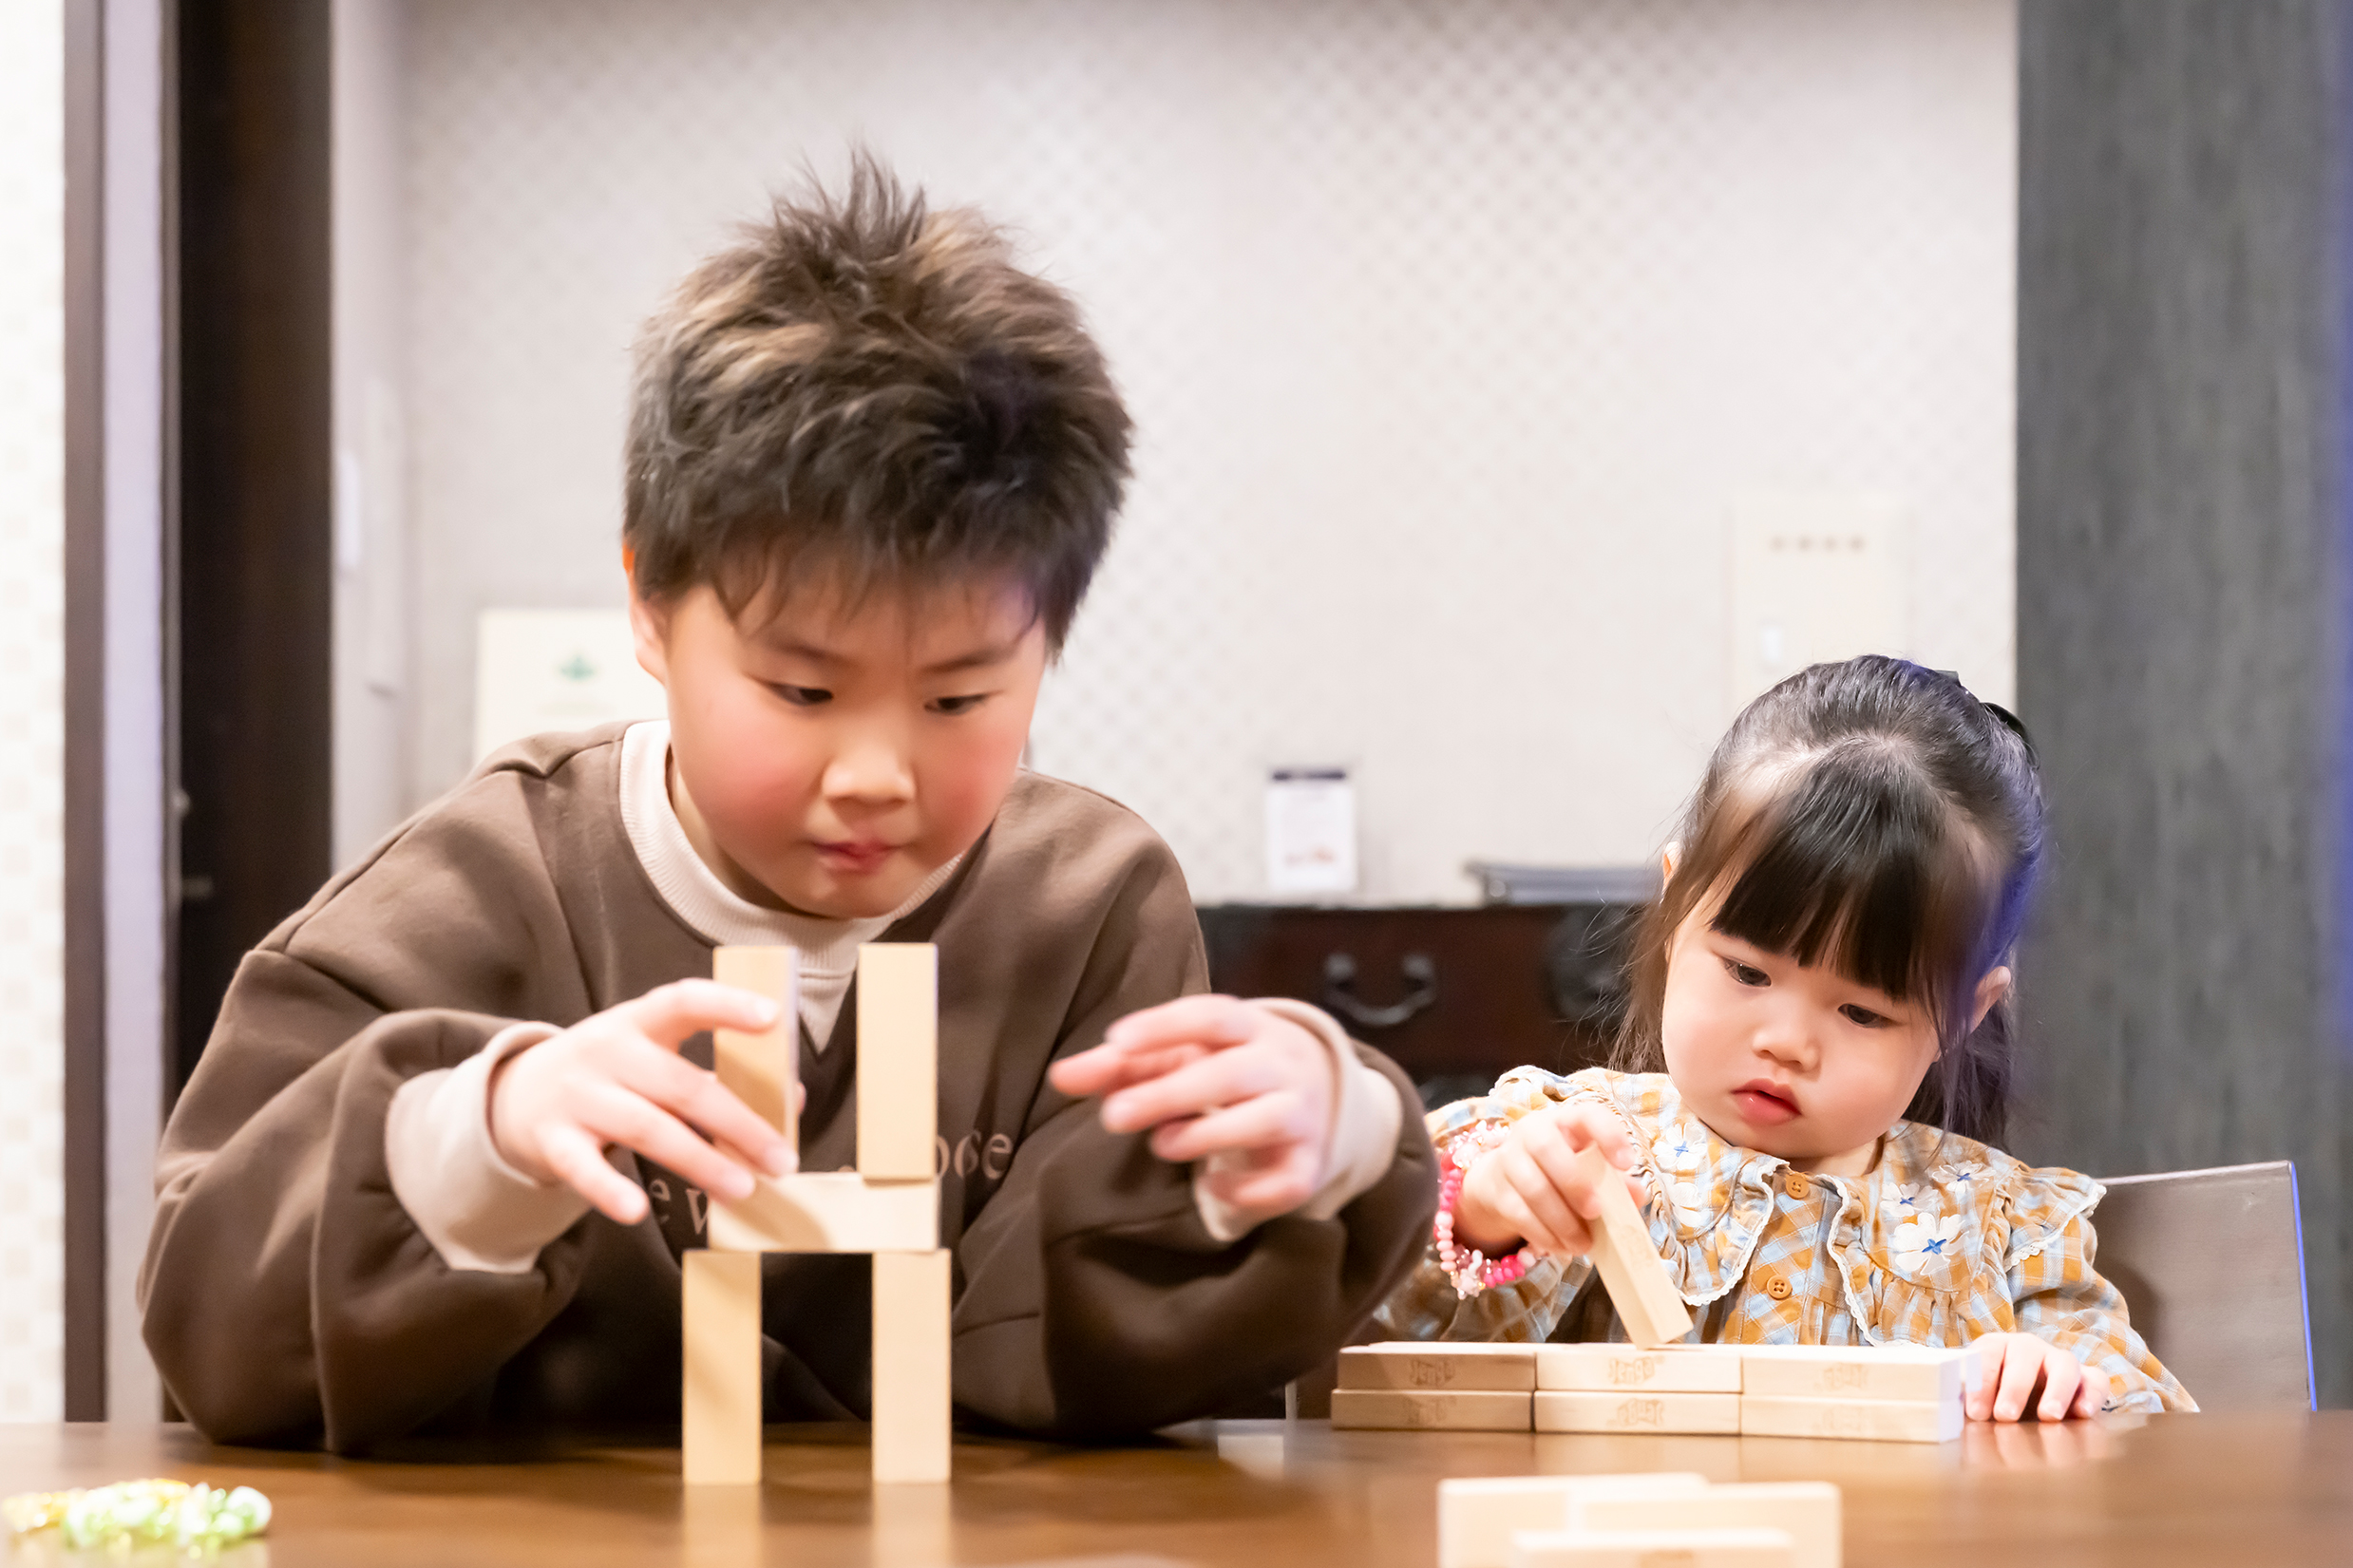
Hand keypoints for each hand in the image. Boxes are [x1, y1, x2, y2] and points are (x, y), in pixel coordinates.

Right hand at [489, 980, 798, 1225]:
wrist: (516, 1095)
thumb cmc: (610, 1075)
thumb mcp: (652, 1058)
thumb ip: (714, 1074)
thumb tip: (792, 1098)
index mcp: (639, 1022)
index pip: (683, 1001)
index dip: (727, 1006)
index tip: (771, 1017)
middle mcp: (607, 1052)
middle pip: (680, 1085)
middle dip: (738, 1124)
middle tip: (782, 1161)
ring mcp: (578, 1096)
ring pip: (646, 1127)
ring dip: (700, 1161)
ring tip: (743, 1188)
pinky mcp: (553, 1141)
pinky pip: (582, 1167)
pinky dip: (608, 1189)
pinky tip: (636, 1211)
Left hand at [1047, 996, 1337, 1226]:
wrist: (1317, 1098)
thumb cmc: (1228, 1069)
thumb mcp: (1185, 1057)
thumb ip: (1124, 1064)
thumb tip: (1059, 1076)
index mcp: (1250, 1027)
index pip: (1212, 1015)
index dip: (1164, 1026)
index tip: (1115, 1040)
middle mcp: (1283, 1065)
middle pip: (1234, 1072)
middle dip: (1172, 1093)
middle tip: (1113, 1116)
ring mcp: (1302, 1114)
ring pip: (1269, 1118)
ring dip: (1211, 1133)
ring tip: (1160, 1145)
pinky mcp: (1308, 1164)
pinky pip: (1288, 1181)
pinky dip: (1251, 1189)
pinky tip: (1210, 1186)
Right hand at [1452, 1100, 1649, 1259]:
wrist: (1503, 1181)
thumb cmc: (1558, 1171)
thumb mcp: (1588, 1169)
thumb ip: (1615, 1182)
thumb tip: (1637, 1195)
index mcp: (1565, 1122)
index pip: (1587, 1114)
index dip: (1608, 1135)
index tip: (1626, 1163)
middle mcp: (1532, 1132)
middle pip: (1546, 1148)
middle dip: (1574, 1183)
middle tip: (1595, 1212)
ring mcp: (1509, 1158)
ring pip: (1533, 1187)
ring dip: (1561, 1221)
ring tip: (1583, 1244)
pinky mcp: (1495, 1189)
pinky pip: (1519, 1213)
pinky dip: (1544, 1235)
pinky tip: (1562, 1247)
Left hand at [1965, 1333, 2111, 1421]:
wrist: (2022, 1397)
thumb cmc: (1991, 1397)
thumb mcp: (1976, 1397)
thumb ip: (1966, 1405)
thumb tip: (1951, 1425)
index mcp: (1996, 1346)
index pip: (1987, 1354)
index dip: (1981, 1382)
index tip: (1975, 1413)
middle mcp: (2029, 1348)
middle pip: (2024, 1357)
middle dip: (2014, 1387)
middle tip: (2005, 1416)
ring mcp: (2059, 1360)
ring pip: (2064, 1364)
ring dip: (2056, 1390)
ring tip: (2048, 1417)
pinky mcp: (2087, 1378)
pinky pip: (2096, 1380)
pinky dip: (2091, 1395)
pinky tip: (2082, 1415)